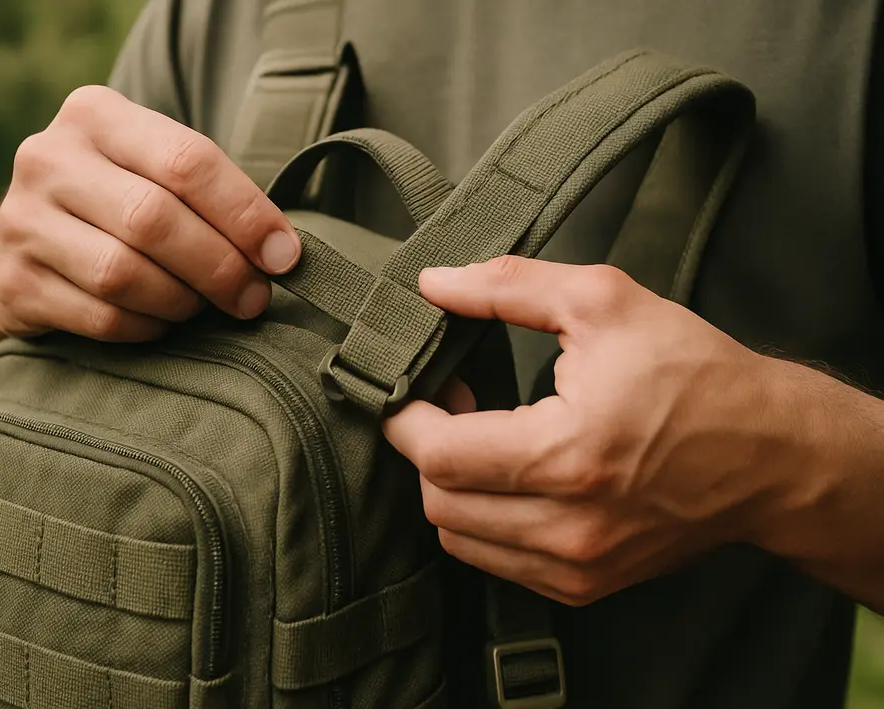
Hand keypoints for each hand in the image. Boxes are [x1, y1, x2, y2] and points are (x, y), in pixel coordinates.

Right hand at [0, 85, 299, 341]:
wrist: (22, 244)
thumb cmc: (118, 202)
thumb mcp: (153, 171)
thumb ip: (210, 193)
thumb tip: (282, 253)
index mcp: (94, 114)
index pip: (186, 161)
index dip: (245, 214)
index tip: (284, 256)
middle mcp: (48, 158)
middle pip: (153, 219)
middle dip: (219, 267)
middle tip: (253, 297)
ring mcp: (21, 221)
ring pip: (123, 273)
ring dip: (181, 301)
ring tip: (200, 306)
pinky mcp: (12, 284)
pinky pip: (102, 316)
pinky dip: (146, 327)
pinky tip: (159, 321)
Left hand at [384, 256, 797, 605]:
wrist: (772, 454)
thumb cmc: (695, 373)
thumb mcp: (604, 302)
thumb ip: (508, 287)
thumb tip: (433, 284)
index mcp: (568, 454)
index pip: (438, 455)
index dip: (406, 418)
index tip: (407, 389)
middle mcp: (569, 526)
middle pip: (439, 503)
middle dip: (427, 450)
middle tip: (453, 405)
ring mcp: (578, 566)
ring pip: (460, 539)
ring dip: (451, 488)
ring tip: (481, 440)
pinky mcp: (587, 586)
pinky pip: (497, 562)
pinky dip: (484, 522)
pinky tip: (510, 479)